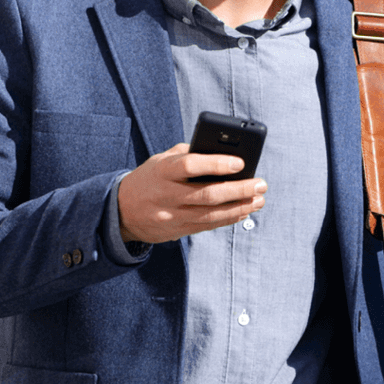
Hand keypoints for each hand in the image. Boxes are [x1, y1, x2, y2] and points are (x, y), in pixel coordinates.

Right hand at [117, 143, 266, 243]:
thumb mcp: (162, 159)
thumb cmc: (150, 177)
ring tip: (259, 199)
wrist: (122, 211)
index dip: (217, 164)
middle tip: (260, 183)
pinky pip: (208, 226)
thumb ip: (188, 154)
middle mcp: (167, 195)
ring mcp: (172, 216)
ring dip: (240, 207)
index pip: (191, 166)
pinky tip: (244, 211)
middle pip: (208, 195)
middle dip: (239, 190)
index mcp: (162, 171)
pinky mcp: (178, 230)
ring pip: (211, 215)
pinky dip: (229, 219)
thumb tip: (223, 153)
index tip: (240, 162)